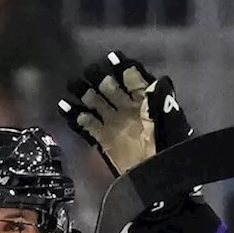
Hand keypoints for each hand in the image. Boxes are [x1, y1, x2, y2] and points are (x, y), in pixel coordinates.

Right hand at [58, 50, 193, 176]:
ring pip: (95, 104)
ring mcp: (114, 124)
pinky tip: (64, 106)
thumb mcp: (168, 117)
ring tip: (72, 85)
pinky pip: (87, 125)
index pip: (132, 79)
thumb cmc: (166, 145)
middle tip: (87, 70)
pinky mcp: (103, 140)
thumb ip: (160, 97)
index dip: (123, 68)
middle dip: (98, 78)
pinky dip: (76, 116)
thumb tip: (156, 80)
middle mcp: (127, 109)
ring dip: (84, 94)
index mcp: (144, 101)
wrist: (155, 174)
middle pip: (110, 88)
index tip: (112, 58)